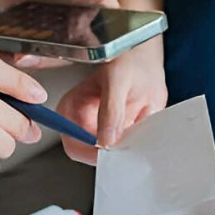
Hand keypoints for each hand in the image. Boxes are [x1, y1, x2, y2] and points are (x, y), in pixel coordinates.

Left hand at [0, 0, 117, 68]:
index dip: (95, 49)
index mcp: (96, 2)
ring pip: (39, 56)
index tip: (75, 50)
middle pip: (69, 53)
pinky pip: (16, 48)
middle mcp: (79, 26)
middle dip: (45, 59)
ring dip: (16, 55)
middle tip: (22, 57)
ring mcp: (54, 37)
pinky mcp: (30, 40)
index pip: (105, 32)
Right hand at [58, 39, 166, 160]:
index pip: (74, 145)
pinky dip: (133, 142)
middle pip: (90, 155)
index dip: (95, 152)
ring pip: (108, 155)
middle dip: (113, 150)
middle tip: (132, 135)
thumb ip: (112, 109)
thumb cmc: (127, 60)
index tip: (116, 148)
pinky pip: (121, 150)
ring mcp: (96, 131)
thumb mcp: (119, 79)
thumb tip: (106, 139)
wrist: (144, 59)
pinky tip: (139, 123)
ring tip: (137, 121)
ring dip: (126, 145)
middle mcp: (79, 123)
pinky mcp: (112, 135)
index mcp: (70, 108)